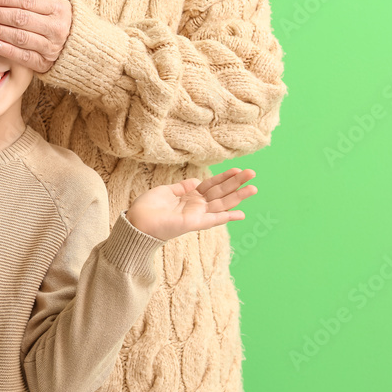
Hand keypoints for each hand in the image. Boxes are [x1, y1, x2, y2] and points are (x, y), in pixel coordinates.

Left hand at [0, 0, 72, 73]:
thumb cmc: (58, 21)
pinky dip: (8, 50)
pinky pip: (24, 56)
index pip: (26, 1)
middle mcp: (55, 27)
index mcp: (57, 9)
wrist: (79, 48)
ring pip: (20, 37)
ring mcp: (50, 47)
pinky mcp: (44, 63)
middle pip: (21, 18)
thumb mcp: (52, 4)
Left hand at [125, 168, 256, 240]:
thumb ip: (182, 187)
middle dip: (236, 183)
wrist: (138, 221)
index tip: (237, 169)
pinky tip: (241, 214)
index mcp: (190, 196)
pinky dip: (227, 217)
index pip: (211, 185)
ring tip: (254, 188)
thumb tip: (196, 181)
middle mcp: (196, 205)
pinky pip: (213, 219)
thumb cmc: (148, 207)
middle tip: (252, 173)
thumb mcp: (166, 191)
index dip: (224, 177)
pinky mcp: (194, 223)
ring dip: (238, 196)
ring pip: (222, 203)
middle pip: (221, 192)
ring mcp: (197, 214)